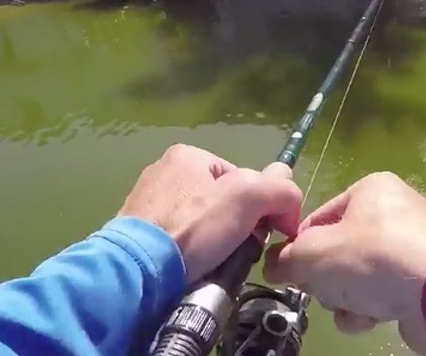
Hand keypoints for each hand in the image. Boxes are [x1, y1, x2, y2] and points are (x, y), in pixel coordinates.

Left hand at [118, 144, 301, 284]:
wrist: (137, 270)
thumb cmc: (192, 227)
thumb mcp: (247, 199)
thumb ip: (277, 189)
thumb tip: (291, 194)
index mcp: (188, 154)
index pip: (241, 178)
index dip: (259, 206)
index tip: (261, 234)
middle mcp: (163, 171)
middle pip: (220, 200)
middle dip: (234, 225)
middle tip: (235, 250)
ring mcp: (145, 201)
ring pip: (199, 221)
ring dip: (213, 241)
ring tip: (212, 263)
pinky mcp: (134, 230)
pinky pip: (176, 238)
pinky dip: (188, 251)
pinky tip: (190, 267)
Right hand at [262, 172, 425, 353]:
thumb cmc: (374, 258)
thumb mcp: (314, 255)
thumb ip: (285, 259)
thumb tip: (273, 265)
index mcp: (370, 190)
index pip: (318, 219)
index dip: (299, 249)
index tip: (290, 273)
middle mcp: (394, 212)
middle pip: (339, 251)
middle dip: (327, 279)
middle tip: (326, 291)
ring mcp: (412, 248)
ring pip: (358, 278)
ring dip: (346, 300)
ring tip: (353, 309)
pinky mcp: (425, 281)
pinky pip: (383, 295)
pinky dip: (372, 309)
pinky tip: (373, 318)